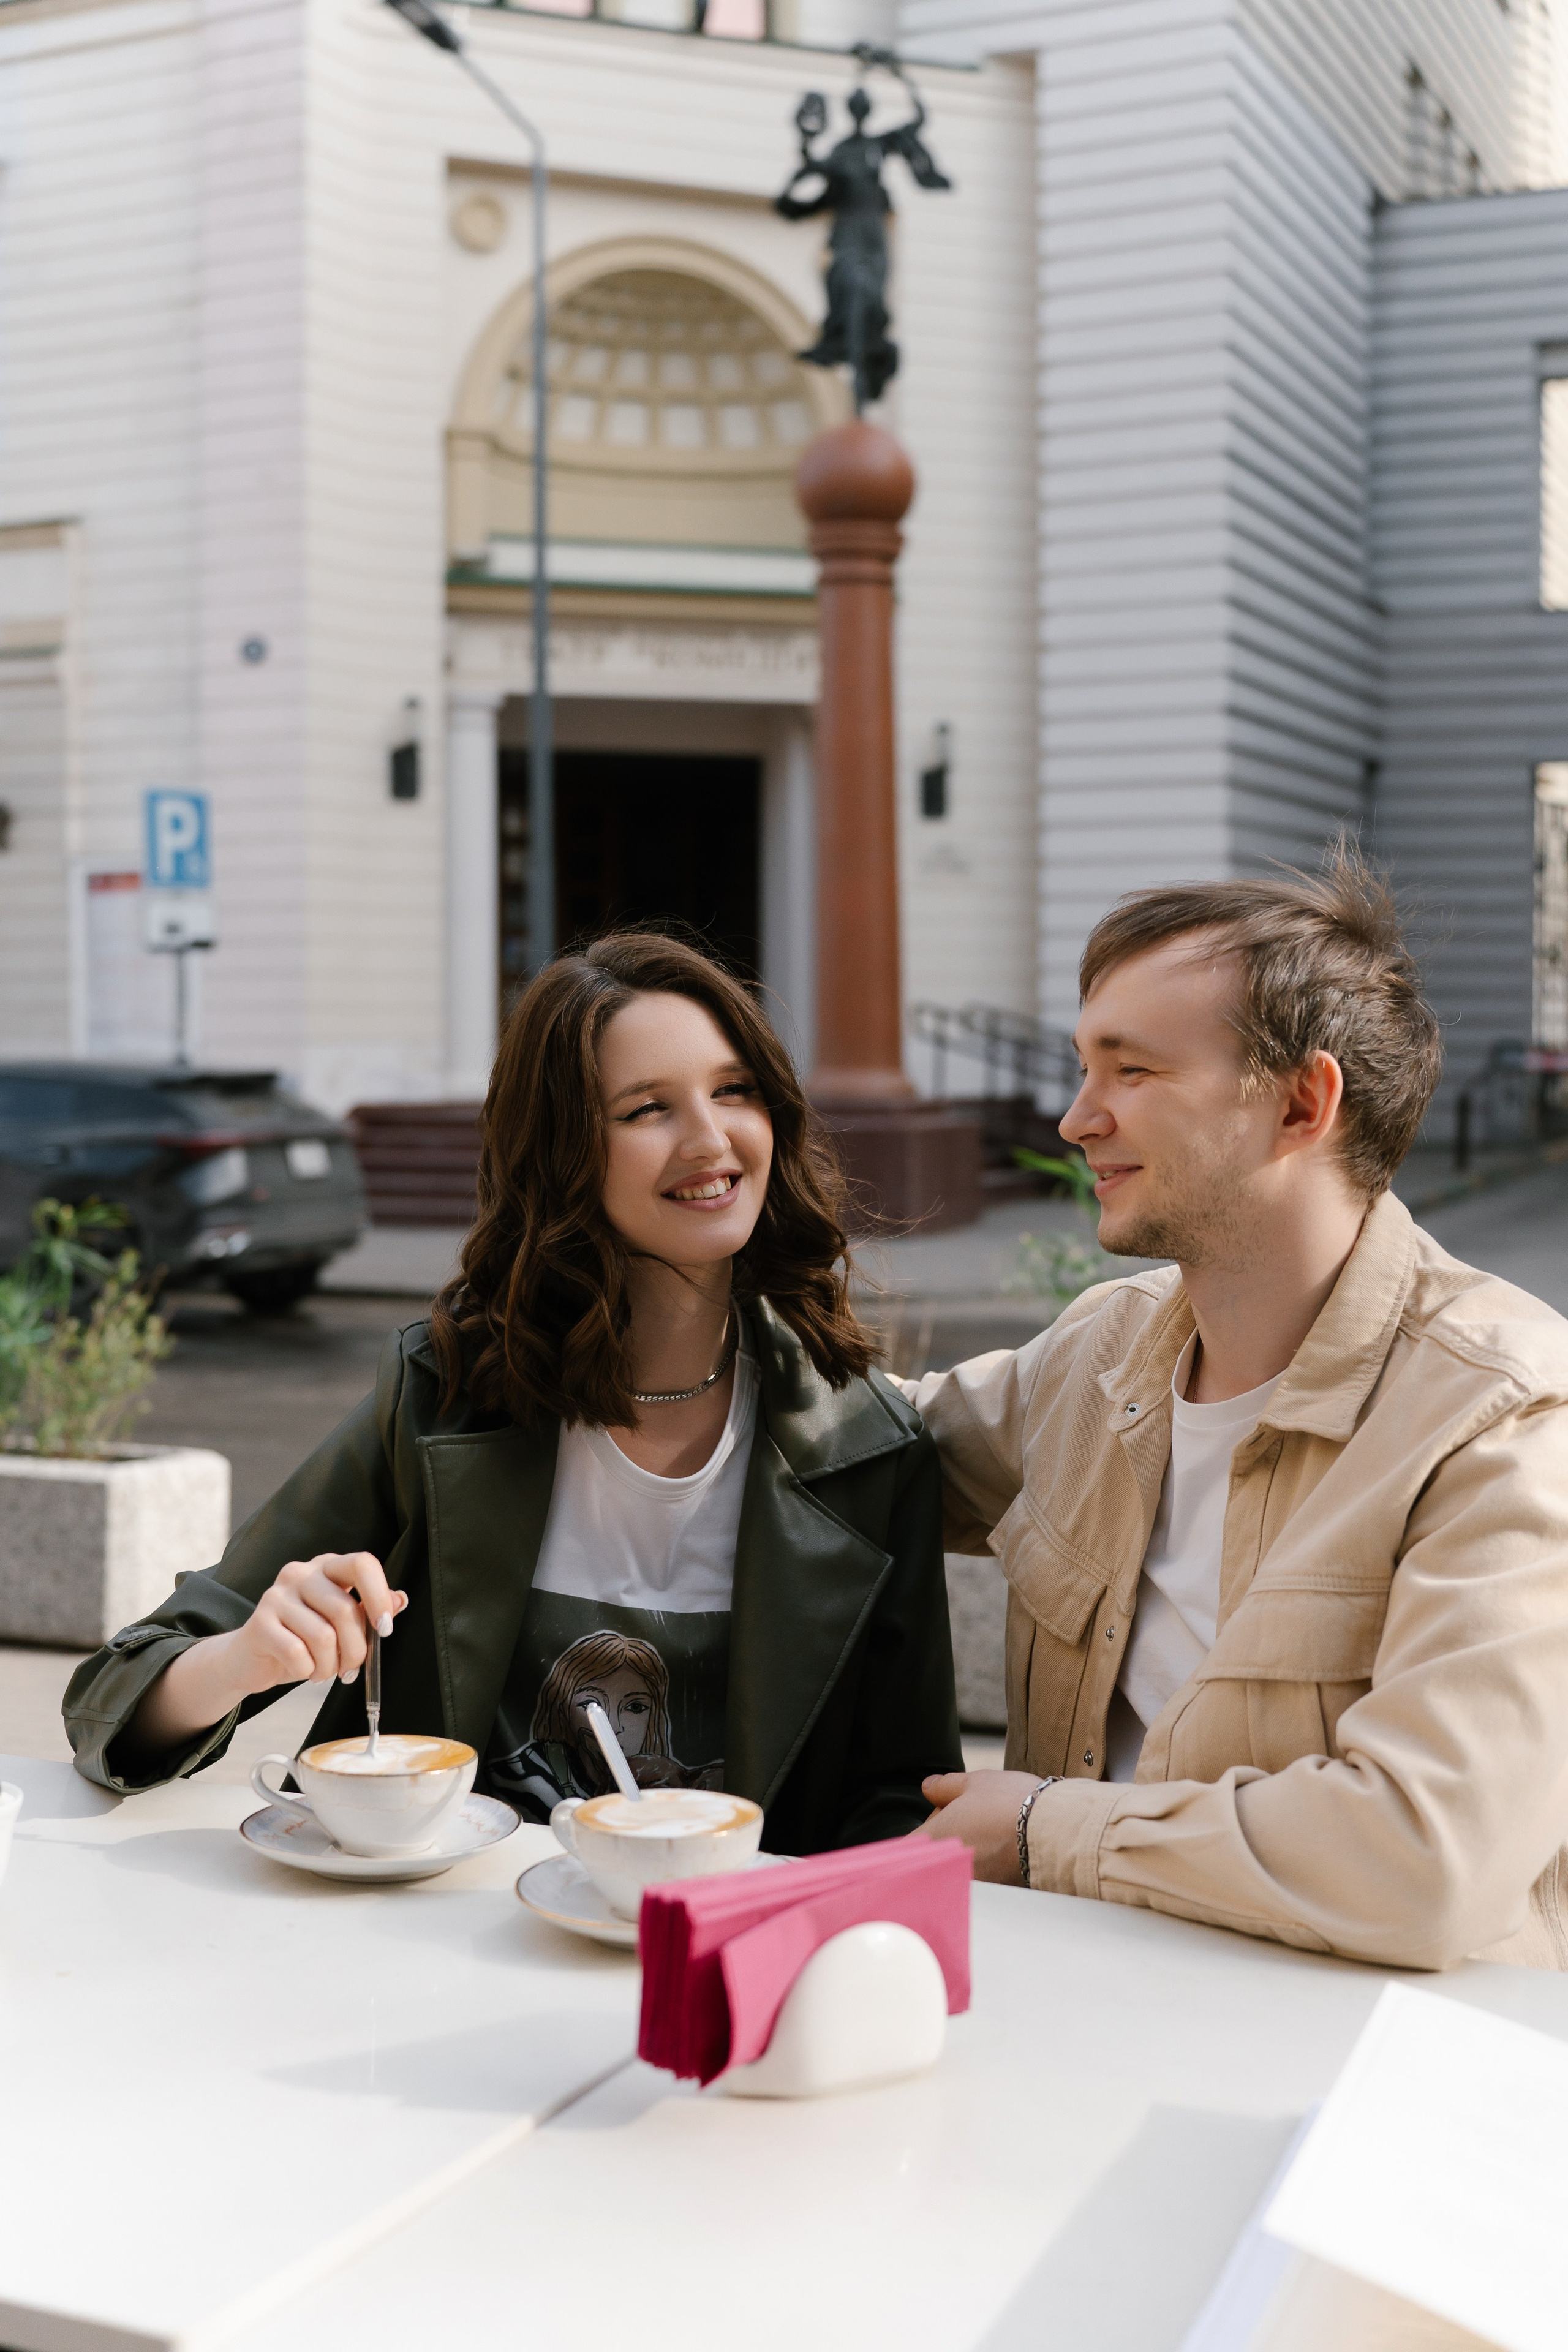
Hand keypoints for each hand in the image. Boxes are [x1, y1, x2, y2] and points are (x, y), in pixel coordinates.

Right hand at [126, 1553, 409, 1761]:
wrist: (251, 1659)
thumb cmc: (303, 1639)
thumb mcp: (339, 1625)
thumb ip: (369, 1610)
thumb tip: (400, 1600)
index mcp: (327, 1567)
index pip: (362, 1564)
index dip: (379, 1596)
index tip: (385, 1629)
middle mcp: (301, 1573)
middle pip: (345, 1609)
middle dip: (356, 1649)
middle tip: (351, 1669)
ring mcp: (276, 1596)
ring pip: (323, 1637)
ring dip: (330, 1666)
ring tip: (324, 1671)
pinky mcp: (259, 1624)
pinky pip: (297, 1654)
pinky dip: (307, 1672)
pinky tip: (303, 1672)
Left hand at [916, 1768, 1049, 1885]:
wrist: (1052, 1831)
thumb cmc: (1011, 1803)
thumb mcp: (974, 1782)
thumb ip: (944, 1787)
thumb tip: (928, 1787)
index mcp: (936, 1838)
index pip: (912, 1843)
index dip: (929, 1824)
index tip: (945, 1813)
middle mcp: (948, 1866)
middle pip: (937, 1854)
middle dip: (951, 1835)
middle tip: (973, 1815)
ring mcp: (970, 1882)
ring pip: (959, 1865)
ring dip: (970, 1849)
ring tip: (993, 1829)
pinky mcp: (993, 1892)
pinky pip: (982, 1877)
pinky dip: (989, 1863)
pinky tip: (1005, 1845)